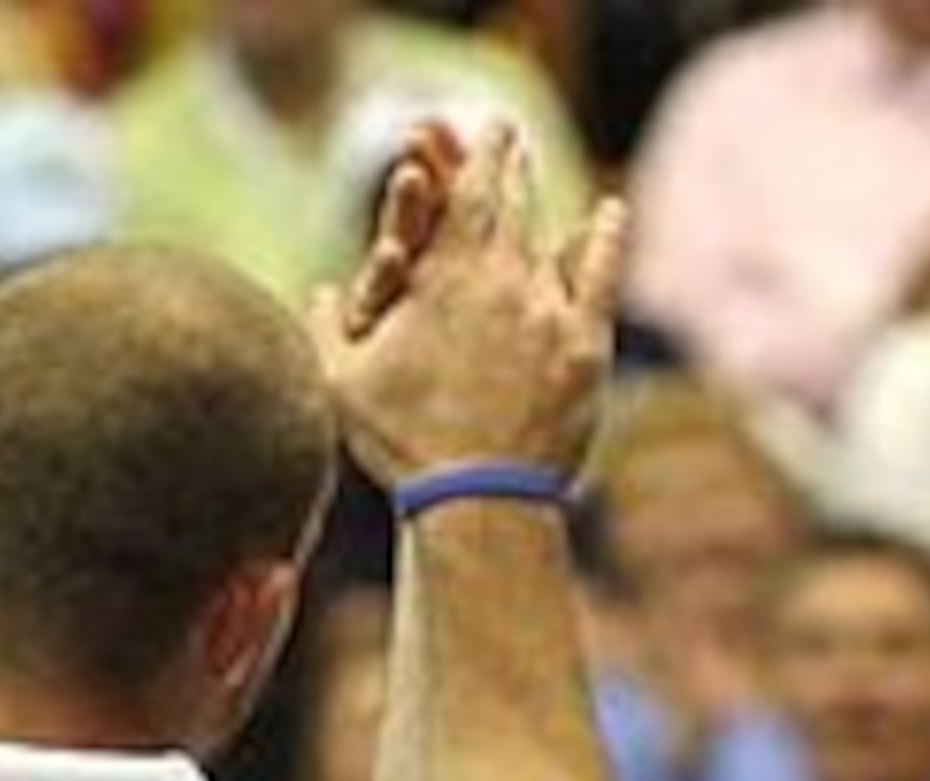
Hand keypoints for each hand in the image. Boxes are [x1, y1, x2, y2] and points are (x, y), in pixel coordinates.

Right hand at [309, 121, 627, 490]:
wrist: (477, 497)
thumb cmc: (402, 444)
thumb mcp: (342, 382)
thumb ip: (327, 326)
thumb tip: (321, 290)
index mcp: (441, 277)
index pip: (461, 195)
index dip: (471, 158)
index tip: (479, 133)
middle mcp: (498, 279)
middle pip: (507, 204)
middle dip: (505, 165)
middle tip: (507, 138)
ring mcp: (546, 310)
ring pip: (546, 235)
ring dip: (540, 198)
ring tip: (534, 172)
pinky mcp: (584, 345)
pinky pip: (600, 274)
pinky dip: (604, 237)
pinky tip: (608, 212)